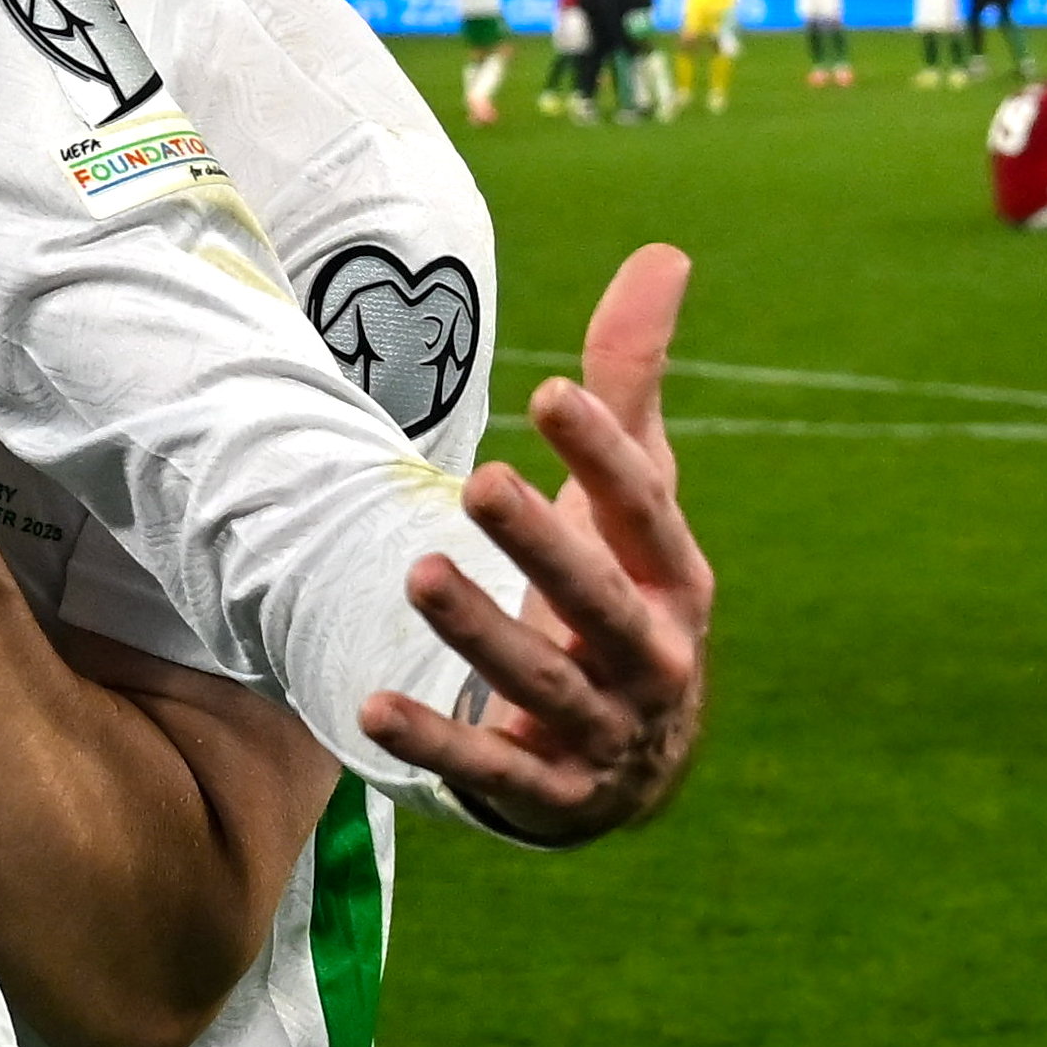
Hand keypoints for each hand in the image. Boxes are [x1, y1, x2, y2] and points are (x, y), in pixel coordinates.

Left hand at [362, 246, 713, 843]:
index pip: (642, 510)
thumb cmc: (625, 595)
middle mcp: (649, 657)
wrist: (635, 761)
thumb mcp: (633, 500)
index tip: (550, 392)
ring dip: (480, 633)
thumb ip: (631, 385)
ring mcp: (603, 732)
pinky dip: (436, 744)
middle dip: (542, 543)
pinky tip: (371, 707)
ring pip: (542, 684)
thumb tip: (663, 253)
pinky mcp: (551, 793)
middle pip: (597, 599)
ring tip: (417, 572)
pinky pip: (490, 771)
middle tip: (480, 478)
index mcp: (675, 580)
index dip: (602, 453)